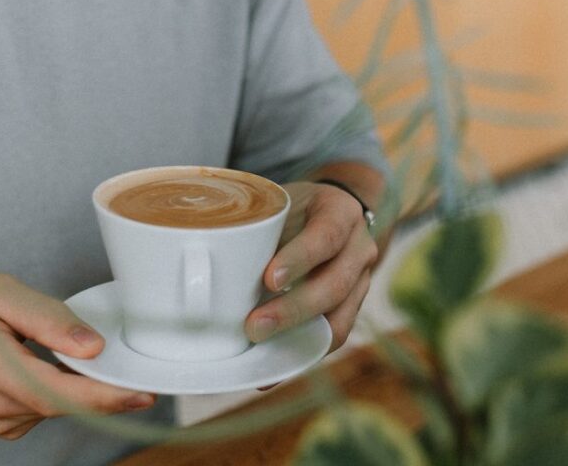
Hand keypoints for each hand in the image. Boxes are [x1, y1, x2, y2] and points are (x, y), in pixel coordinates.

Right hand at [0, 274, 154, 439]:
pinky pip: (41, 411)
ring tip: (54, 352)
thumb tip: (92, 346)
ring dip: (70, 384)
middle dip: (99, 387)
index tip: (141, 395)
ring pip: (54, 406)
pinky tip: (36, 369)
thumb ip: (47, 316)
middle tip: (128, 371)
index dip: (103, 397)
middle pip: (62, 402)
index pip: (56, 390)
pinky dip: (52, 391)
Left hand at [245, 181, 378, 351]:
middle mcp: (359, 248)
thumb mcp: (280, 204)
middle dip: (293, 309)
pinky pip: (334, 334)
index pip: (326, 236)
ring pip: (339, 317)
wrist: (327, 214)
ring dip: (298, 335)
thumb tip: (206, 264)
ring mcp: (361, 280)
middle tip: (254, 324)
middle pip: (334, 284)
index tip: (269, 279)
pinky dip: (304, 350)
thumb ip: (259, 229)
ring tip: (260, 344)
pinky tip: (275, 363)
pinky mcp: (352, 307)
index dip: (300, 259)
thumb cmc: (295, 209)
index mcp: (342, 213)